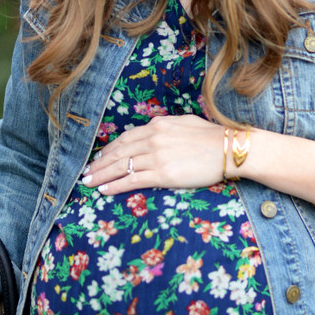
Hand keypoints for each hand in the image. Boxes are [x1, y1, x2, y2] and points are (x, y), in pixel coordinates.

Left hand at [84, 114, 225, 194]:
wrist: (229, 149)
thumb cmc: (212, 137)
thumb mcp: (185, 123)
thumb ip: (166, 127)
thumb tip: (154, 129)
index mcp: (157, 125)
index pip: (125, 138)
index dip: (109, 149)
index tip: (99, 158)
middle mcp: (153, 139)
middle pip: (118, 152)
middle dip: (99, 164)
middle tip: (86, 172)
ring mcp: (157, 156)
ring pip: (120, 167)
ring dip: (101, 176)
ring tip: (88, 182)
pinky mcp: (163, 174)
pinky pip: (132, 180)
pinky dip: (115, 185)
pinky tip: (104, 190)